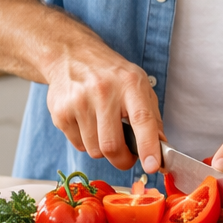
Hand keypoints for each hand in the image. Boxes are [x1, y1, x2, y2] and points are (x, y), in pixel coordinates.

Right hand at [44, 44, 162, 173]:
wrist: (72, 57)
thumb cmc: (112, 75)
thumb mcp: (139, 85)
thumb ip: (152, 117)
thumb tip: (161, 149)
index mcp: (130, 84)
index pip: (142, 120)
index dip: (148, 146)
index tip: (153, 166)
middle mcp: (103, 92)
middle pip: (112, 145)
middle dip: (123, 160)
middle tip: (128, 157)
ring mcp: (78, 103)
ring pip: (95, 150)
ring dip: (104, 150)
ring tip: (106, 130)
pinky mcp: (60, 114)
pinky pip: (79, 146)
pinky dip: (88, 143)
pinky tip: (89, 124)